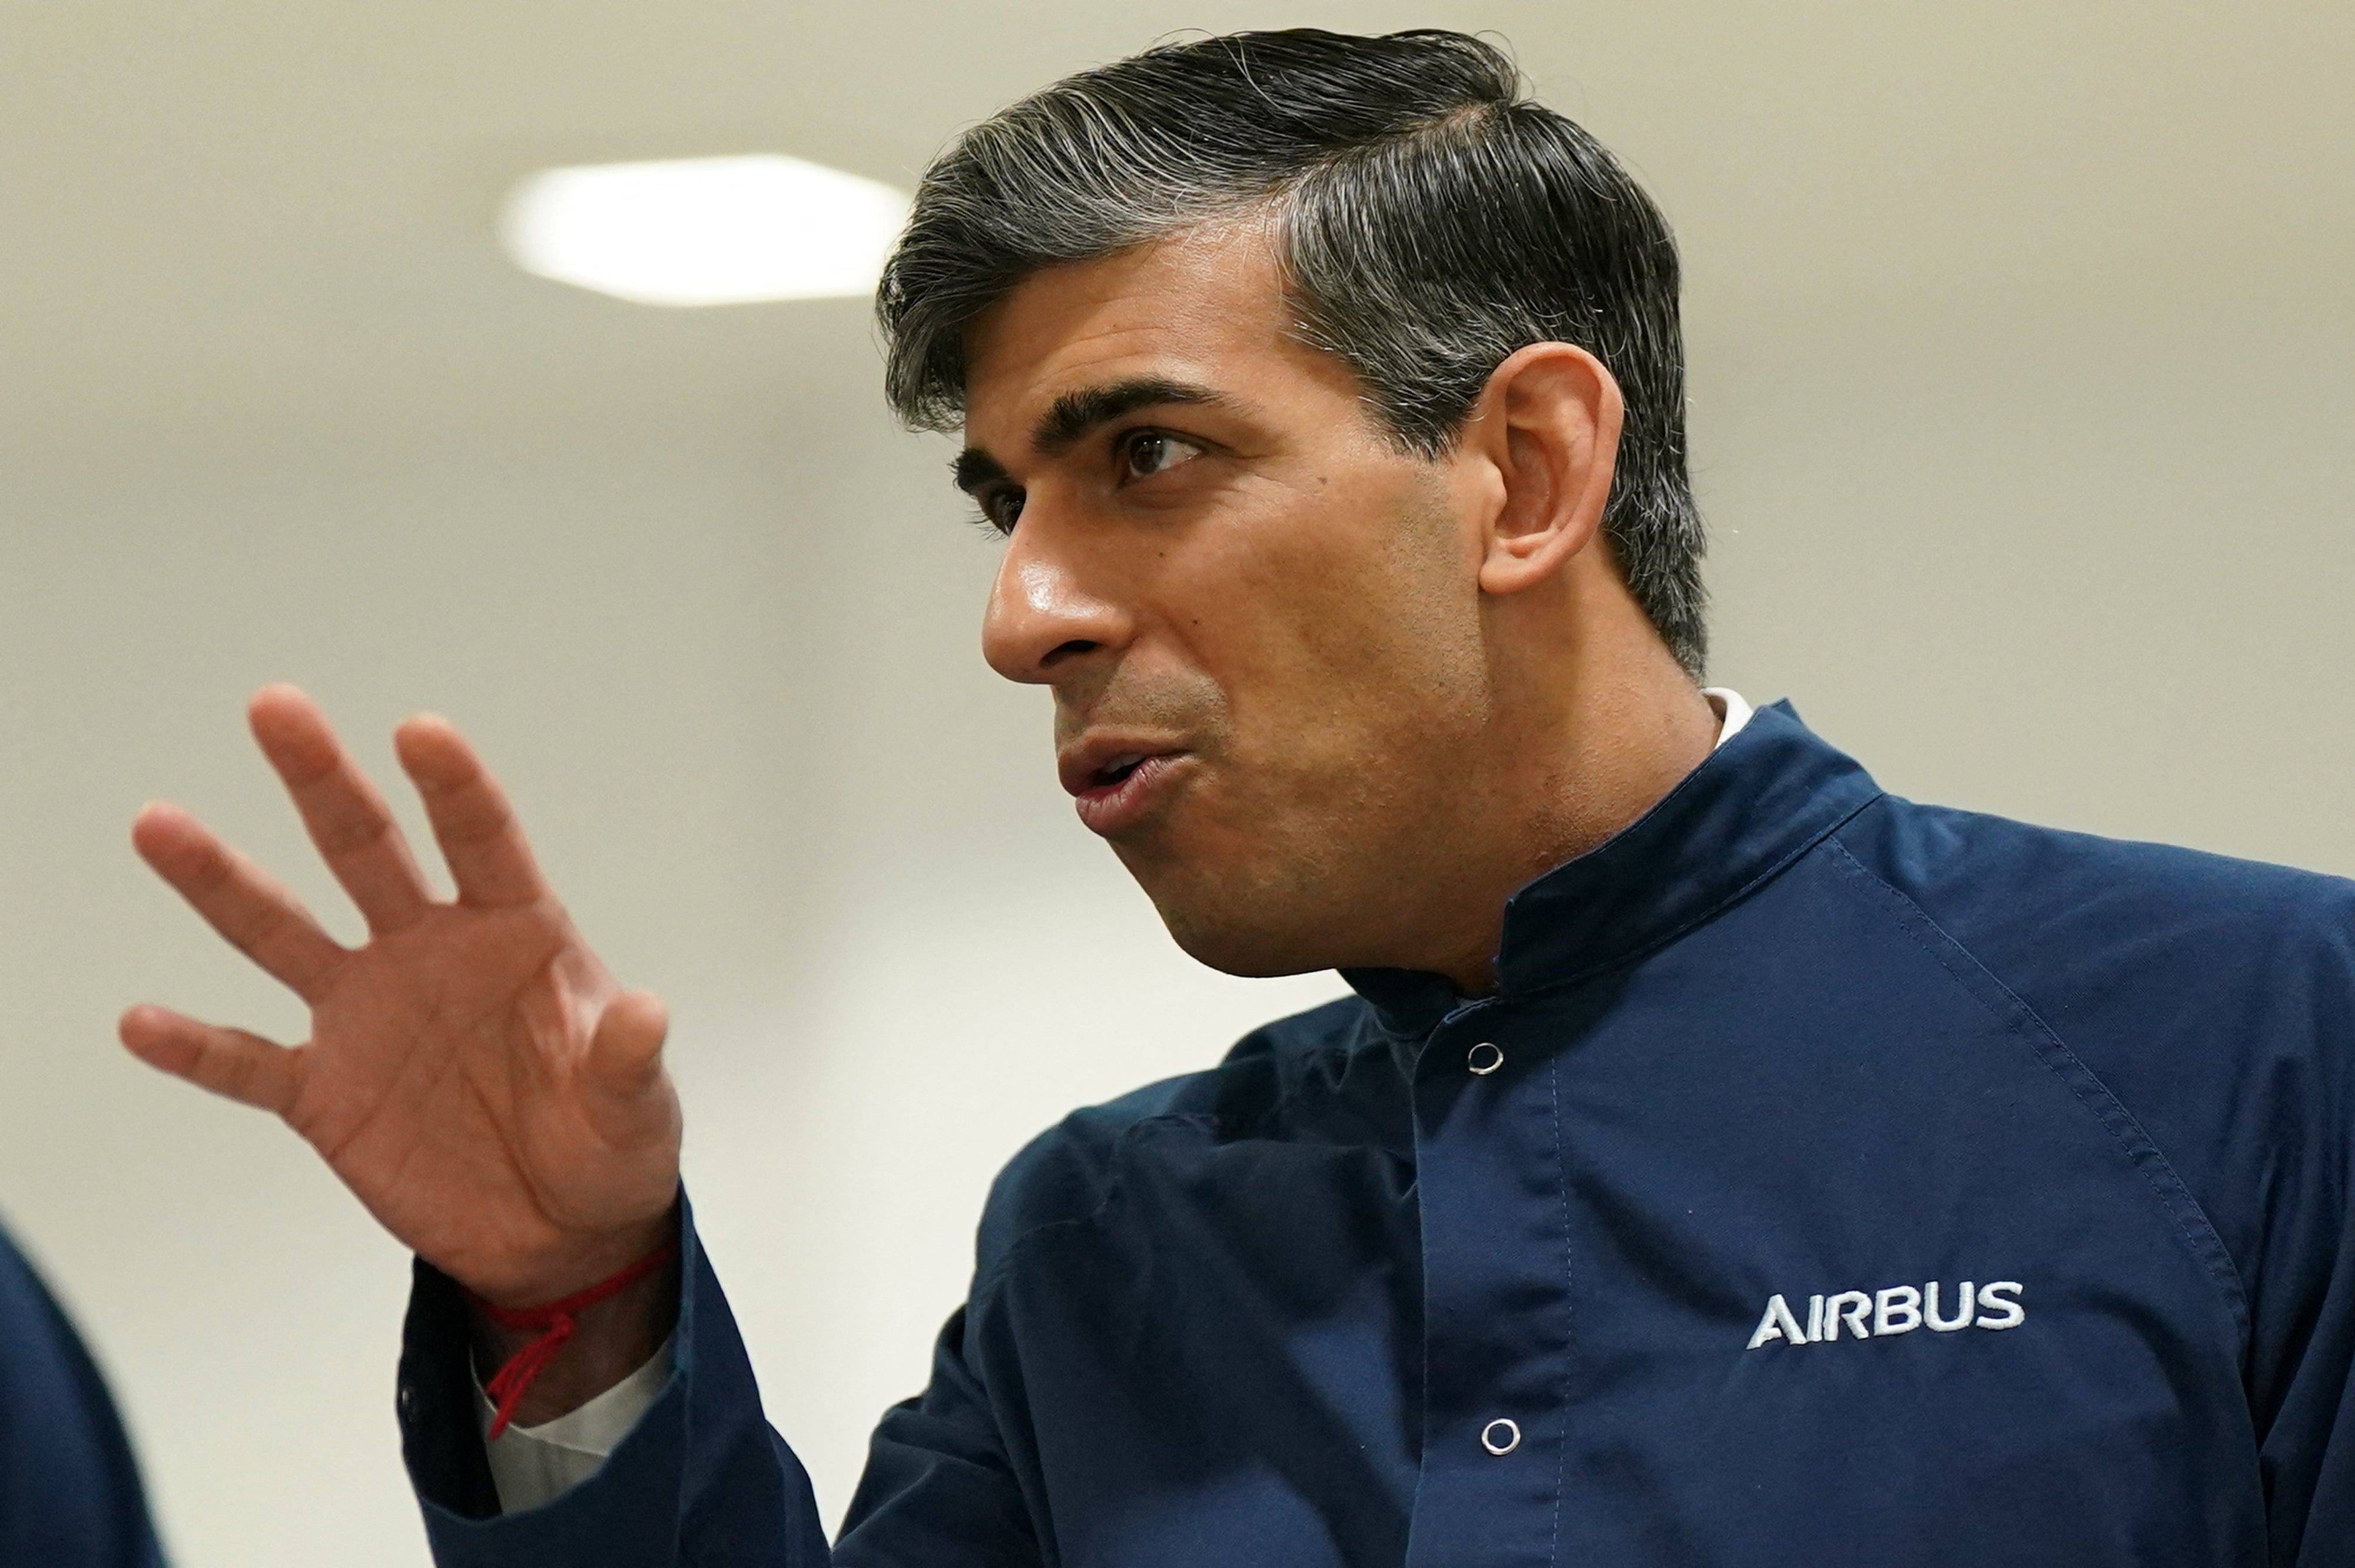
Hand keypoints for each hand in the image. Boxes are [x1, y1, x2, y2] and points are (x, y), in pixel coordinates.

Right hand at [122, 685, 681, 1307]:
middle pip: (366, 850)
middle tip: (276, 707)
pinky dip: (195, 1048)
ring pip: (284, 932)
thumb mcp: (635, 1109)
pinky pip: (247, 1061)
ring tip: (160, 825)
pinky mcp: (326, 1091)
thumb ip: (627, 1059)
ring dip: (222, 882)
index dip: (454, 787)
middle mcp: (430, 953)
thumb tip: (646, 1015)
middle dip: (323, 780)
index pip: (482, 841)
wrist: (559, 1231)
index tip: (421, 732)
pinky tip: (142, 1022)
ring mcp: (369, 1016)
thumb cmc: (609, 1145)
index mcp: (516, 934)